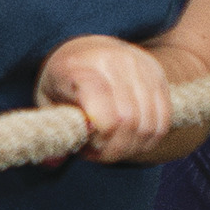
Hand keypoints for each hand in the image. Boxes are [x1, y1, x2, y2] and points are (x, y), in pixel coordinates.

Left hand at [41, 35, 182, 164]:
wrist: (89, 46)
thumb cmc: (63, 78)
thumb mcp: (47, 99)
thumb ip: (54, 130)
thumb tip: (53, 163)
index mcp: (82, 67)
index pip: (106, 113)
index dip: (100, 138)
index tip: (86, 144)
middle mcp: (117, 63)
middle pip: (129, 122)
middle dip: (114, 148)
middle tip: (97, 151)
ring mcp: (142, 68)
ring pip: (149, 126)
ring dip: (131, 147)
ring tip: (111, 146)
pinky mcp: (158, 77)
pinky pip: (163, 121)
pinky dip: (148, 141)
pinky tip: (130, 140)